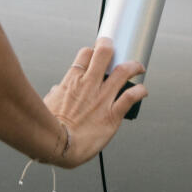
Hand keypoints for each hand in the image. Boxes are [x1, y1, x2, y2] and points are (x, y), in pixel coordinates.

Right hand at [44, 38, 145, 166]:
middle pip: (104, 53)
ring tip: (138, 66)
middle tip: (116, 48)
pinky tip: (143, 90)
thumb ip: (56, 94)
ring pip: (122, 71)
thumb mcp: (49, 104)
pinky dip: (139, 91)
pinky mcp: (112, 115)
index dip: (93, 51)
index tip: (97, 54)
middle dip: (112, 46)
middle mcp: (89, 84)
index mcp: (72, 81)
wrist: (57, 145)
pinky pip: (130, 97)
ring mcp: (102, 98)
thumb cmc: (49, 127)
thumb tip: (57, 91)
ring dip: (133, 66)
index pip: (85, 54)